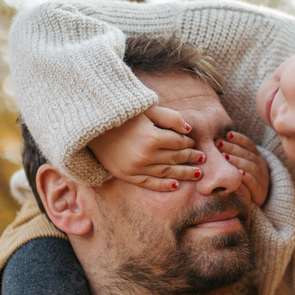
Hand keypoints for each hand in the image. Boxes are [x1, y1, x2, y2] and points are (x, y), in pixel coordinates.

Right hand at [89, 105, 203, 191]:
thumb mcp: (147, 109)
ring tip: (196, 173)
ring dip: (183, 173)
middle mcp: (145, 156)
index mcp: (152, 137)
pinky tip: (176, 185)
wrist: (92, 125)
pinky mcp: (126, 175)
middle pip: (175, 158)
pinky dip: (164, 185)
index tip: (194, 143)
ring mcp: (135, 168)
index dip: (188, 143)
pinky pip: (149, 183)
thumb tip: (189, 129)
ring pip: (166, 173)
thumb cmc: (123, 113)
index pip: (178, 143)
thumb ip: (170, 117)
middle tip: (202, 159)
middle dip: (190, 158)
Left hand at [218, 131, 269, 206]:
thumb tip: (213, 141)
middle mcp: (261, 165)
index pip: (249, 144)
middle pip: (247, 154)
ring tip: (224, 157)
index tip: (227, 134)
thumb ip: (231, 155)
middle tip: (219, 144)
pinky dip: (246, 177)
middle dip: (232, 148)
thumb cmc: (242, 181)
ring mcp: (262, 177)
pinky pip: (254, 182)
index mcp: (256, 156)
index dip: (238, 138)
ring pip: (251, 166)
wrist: (256, 201)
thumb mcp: (238, 166)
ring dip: (237, 160)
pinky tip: (237, 173)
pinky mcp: (261, 191)